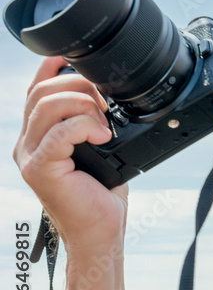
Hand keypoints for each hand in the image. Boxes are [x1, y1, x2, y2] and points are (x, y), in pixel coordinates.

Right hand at [13, 56, 127, 259]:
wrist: (99, 232)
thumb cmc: (101, 194)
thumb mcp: (100, 149)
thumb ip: (93, 122)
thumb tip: (108, 95)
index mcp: (38, 134)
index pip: (36, 89)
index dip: (52, 67)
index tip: (77, 57)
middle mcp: (27, 142)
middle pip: (42, 91)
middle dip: (80, 86)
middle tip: (106, 105)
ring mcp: (29, 155)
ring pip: (47, 106)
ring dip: (84, 105)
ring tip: (105, 125)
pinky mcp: (39, 169)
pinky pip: (59, 133)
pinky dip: (85, 127)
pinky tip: (103, 137)